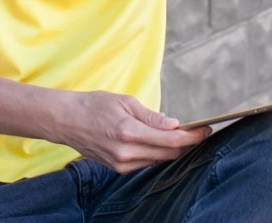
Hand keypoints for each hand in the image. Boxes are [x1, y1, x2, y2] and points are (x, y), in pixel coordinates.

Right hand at [58, 90, 209, 173]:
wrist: (66, 121)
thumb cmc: (94, 105)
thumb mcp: (125, 102)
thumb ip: (151, 117)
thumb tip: (174, 125)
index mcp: (129, 132)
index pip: (170, 140)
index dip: (192, 137)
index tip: (205, 130)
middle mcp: (126, 152)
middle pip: (168, 154)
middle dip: (186, 144)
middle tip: (198, 132)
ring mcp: (121, 164)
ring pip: (158, 160)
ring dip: (172, 149)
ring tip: (179, 135)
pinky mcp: (118, 169)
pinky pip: (146, 163)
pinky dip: (156, 153)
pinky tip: (158, 142)